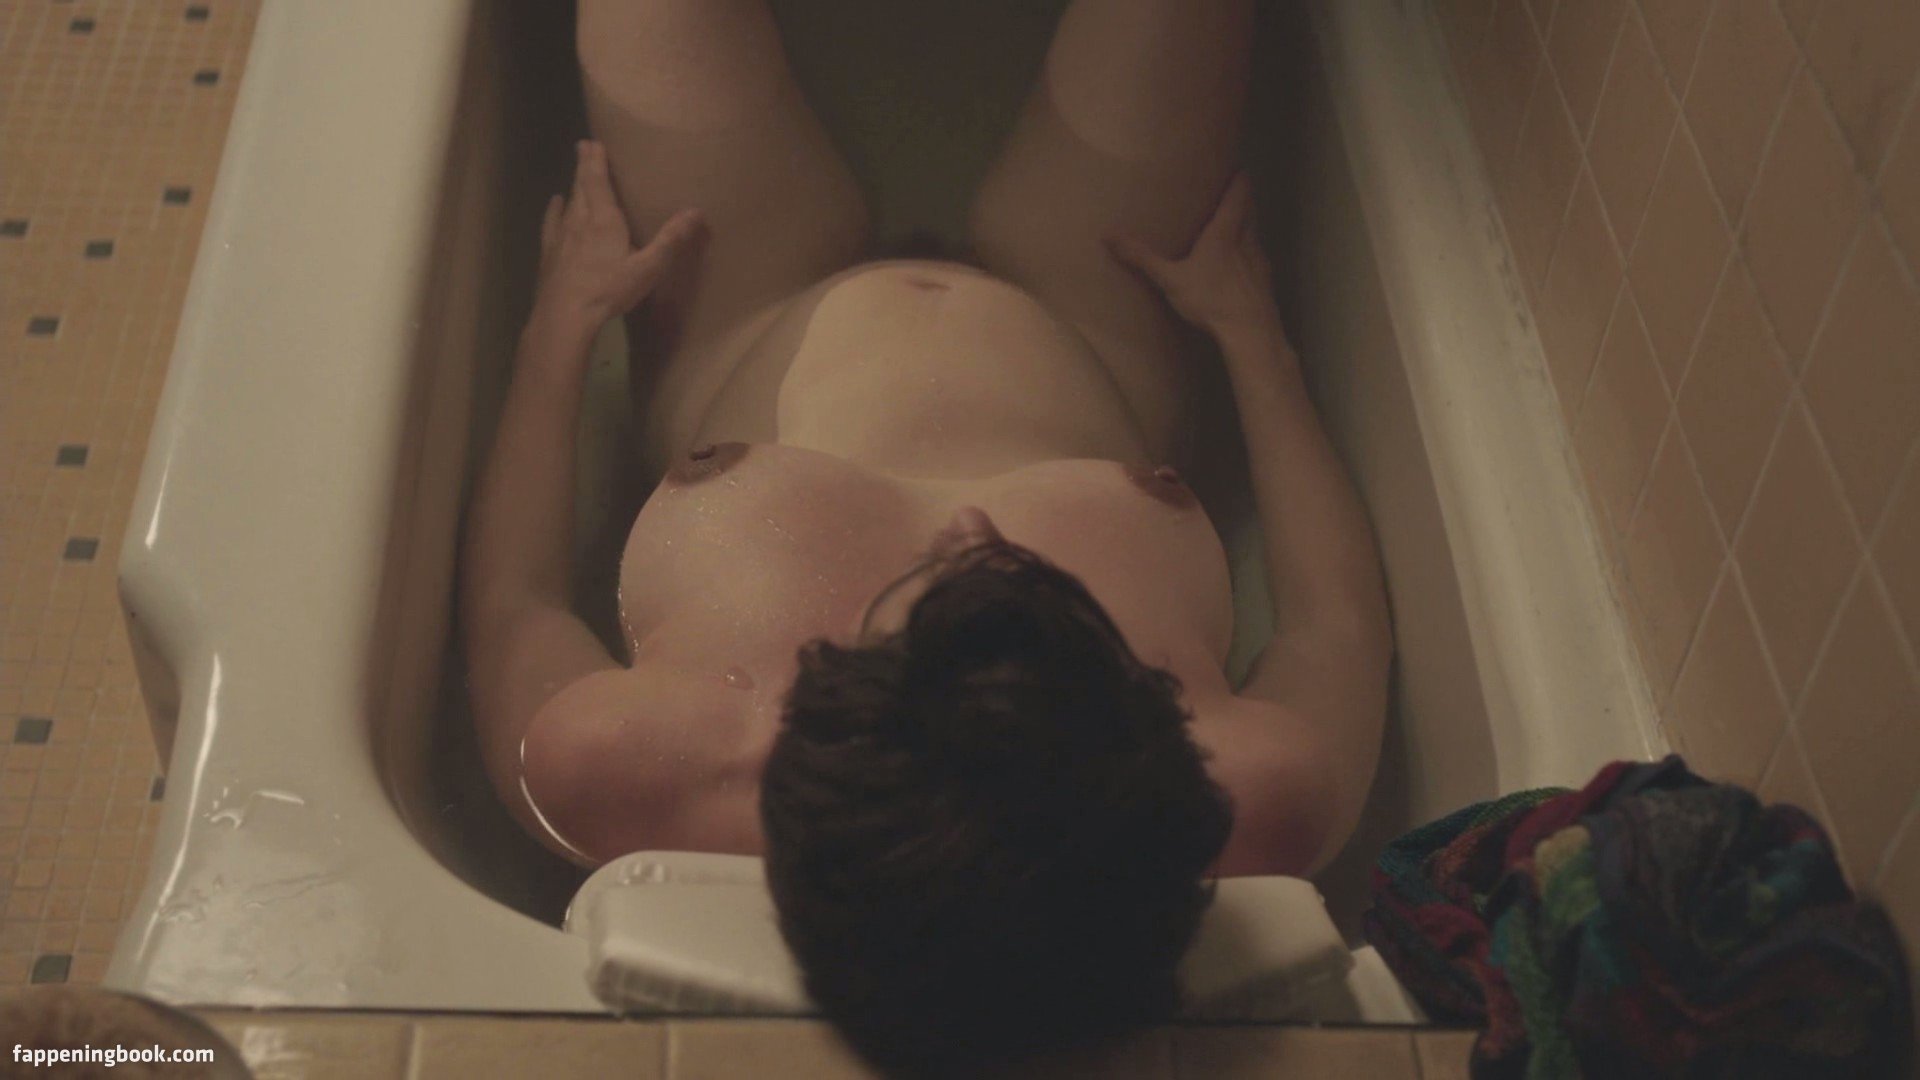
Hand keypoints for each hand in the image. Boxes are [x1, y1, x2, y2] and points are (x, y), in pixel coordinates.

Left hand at [534, 140, 704, 330]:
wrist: (565, 313)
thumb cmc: (609, 289)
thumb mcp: (648, 268)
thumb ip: (670, 239)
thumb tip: (696, 211)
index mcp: (604, 220)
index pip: (598, 181)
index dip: (596, 161)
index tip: (593, 142)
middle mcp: (580, 220)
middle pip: (581, 186)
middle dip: (584, 165)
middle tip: (584, 146)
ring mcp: (561, 236)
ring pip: (568, 202)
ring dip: (573, 185)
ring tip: (576, 173)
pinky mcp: (549, 252)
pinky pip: (551, 223)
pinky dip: (554, 210)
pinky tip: (554, 204)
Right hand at [1105, 171, 1281, 338]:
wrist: (1250, 332)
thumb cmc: (1211, 299)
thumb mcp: (1171, 279)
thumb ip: (1142, 257)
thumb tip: (1108, 235)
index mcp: (1226, 231)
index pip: (1239, 193)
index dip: (1239, 178)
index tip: (1237, 166)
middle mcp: (1247, 240)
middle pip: (1250, 210)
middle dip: (1243, 198)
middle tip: (1231, 191)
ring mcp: (1260, 262)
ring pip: (1255, 234)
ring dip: (1247, 226)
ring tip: (1233, 226)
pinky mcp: (1265, 283)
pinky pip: (1258, 260)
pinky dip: (1250, 255)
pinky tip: (1241, 268)